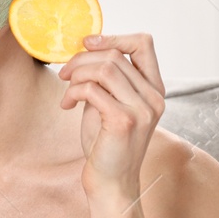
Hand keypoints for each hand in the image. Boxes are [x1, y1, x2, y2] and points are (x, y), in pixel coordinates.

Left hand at [58, 33, 164, 200]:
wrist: (111, 180)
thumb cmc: (106, 142)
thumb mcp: (109, 103)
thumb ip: (106, 79)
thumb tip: (86, 50)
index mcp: (154, 88)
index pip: (143, 43)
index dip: (112, 37)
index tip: (86, 44)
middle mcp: (154, 96)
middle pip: (114, 54)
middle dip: (81, 59)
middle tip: (64, 73)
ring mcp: (142, 109)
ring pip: (104, 69)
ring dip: (76, 75)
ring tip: (67, 91)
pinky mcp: (124, 121)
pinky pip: (92, 90)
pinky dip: (73, 92)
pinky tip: (67, 105)